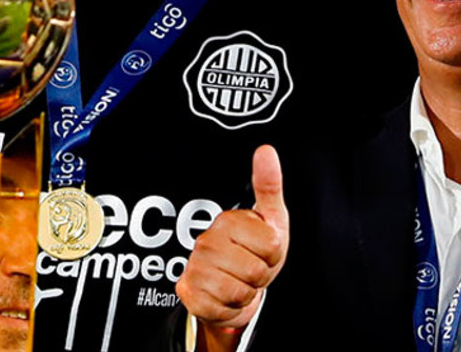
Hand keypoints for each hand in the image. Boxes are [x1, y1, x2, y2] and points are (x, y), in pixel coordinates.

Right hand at [176, 146, 289, 341]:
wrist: (233, 288)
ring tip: (239, 282)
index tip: (263, 250)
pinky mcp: (187, 292)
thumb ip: (269, 185)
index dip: (273, 254)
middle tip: (251, 268)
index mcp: (227, 221)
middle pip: (255, 271)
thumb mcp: (270, 219)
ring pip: (239, 292)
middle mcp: (206, 241)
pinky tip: (224, 297)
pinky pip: (221, 308)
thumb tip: (266, 150)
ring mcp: (194, 267)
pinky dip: (230, 309)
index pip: (271, 245)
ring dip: (245, 293)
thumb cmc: (255, 252)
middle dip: (260, 276)